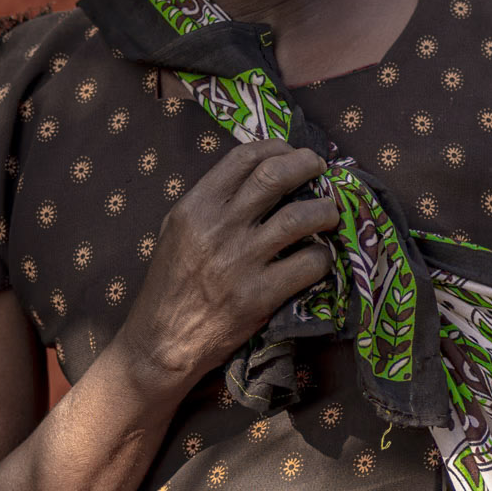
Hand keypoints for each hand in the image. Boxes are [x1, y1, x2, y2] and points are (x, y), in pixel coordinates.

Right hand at [118, 140, 337, 390]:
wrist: (161, 343)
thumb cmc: (171, 285)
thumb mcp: (176, 231)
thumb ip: (210, 203)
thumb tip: (257, 175)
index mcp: (195, 207)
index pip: (243, 158)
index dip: (276, 147)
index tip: (292, 152)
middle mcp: (218, 228)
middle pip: (275, 176)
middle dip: (307, 164)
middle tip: (322, 169)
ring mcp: (240, 262)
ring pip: (301, 217)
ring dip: (325, 210)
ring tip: (330, 213)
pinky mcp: (260, 296)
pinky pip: (310, 264)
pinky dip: (324, 257)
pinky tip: (321, 258)